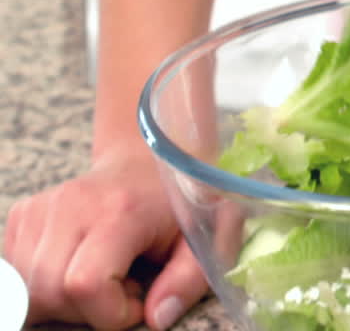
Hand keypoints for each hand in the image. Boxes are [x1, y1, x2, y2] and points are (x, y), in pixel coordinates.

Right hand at [3, 146, 205, 329]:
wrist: (146, 162)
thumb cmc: (178, 203)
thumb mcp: (203, 238)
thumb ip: (186, 281)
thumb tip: (157, 319)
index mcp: (120, 211)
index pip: (84, 285)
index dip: (111, 313)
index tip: (140, 300)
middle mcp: (72, 206)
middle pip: (49, 292)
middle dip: (86, 312)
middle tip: (123, 290)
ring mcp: (42, 209)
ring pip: (27, 288)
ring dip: (64, 301)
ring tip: (104, 277)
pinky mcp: (24, 216)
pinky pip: (17, 273)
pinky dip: (45, 285)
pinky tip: (79, 267)